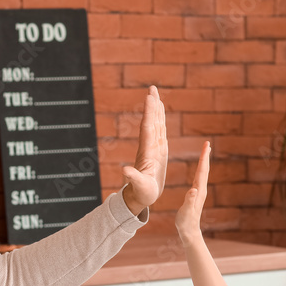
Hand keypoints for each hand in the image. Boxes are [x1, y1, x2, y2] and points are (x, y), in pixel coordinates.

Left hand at [122, 85, 167, 215]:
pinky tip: (161, 112)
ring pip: (156, 124)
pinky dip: (161, 120)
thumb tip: (125, 170)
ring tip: (156, 94)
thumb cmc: (141, 193)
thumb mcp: (139, 186)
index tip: (149, 98)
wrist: (140, 197)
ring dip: (156, 109)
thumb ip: (133, 177)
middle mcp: (149, 147)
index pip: (148, 128)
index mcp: (147, 152)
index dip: (149, 113)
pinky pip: (160, 131)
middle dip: (152, 105)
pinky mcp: (159, 151)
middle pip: (151, 121)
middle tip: (152, 88)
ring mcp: (154, 148)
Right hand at [175, 141, 210, 245]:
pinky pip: (198, 178)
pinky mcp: (196, 195)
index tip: (206, 146)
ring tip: (204, 152)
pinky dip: (199, 170)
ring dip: (203, 162)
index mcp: (199, 191)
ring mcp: (199, 192)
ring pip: (202, 173)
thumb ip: (189, 200)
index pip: (202, 171)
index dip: (203, 158)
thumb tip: (193, 189)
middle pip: (204, 169)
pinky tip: (198, 169)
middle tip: (207, 143)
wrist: (189, 231)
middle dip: (205, 156)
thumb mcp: (186, 211)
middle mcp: (201, 190)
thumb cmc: (186, 222)